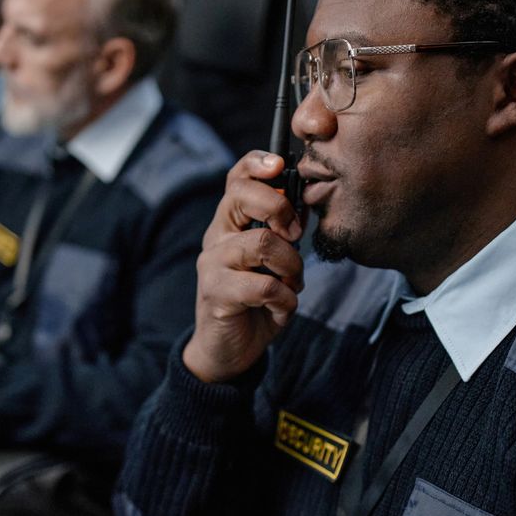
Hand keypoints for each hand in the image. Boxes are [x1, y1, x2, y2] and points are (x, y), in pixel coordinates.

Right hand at [182, 151, 304, 383]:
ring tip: (291, 286)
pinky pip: (265, 287)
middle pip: (242, 196)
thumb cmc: (255, 304)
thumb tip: (303, 209)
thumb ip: (283, 236)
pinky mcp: (216, 294)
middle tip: (295, 237)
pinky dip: (285, 301)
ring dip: (291, 267)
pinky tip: (281, 311)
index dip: (258, 164)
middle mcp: (216, 238)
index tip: (282, 168)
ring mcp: (212, 265)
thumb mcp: (273, 264)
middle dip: (280, 209)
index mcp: (230, 224)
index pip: (237, 178)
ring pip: (263, 244)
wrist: (227, 351)